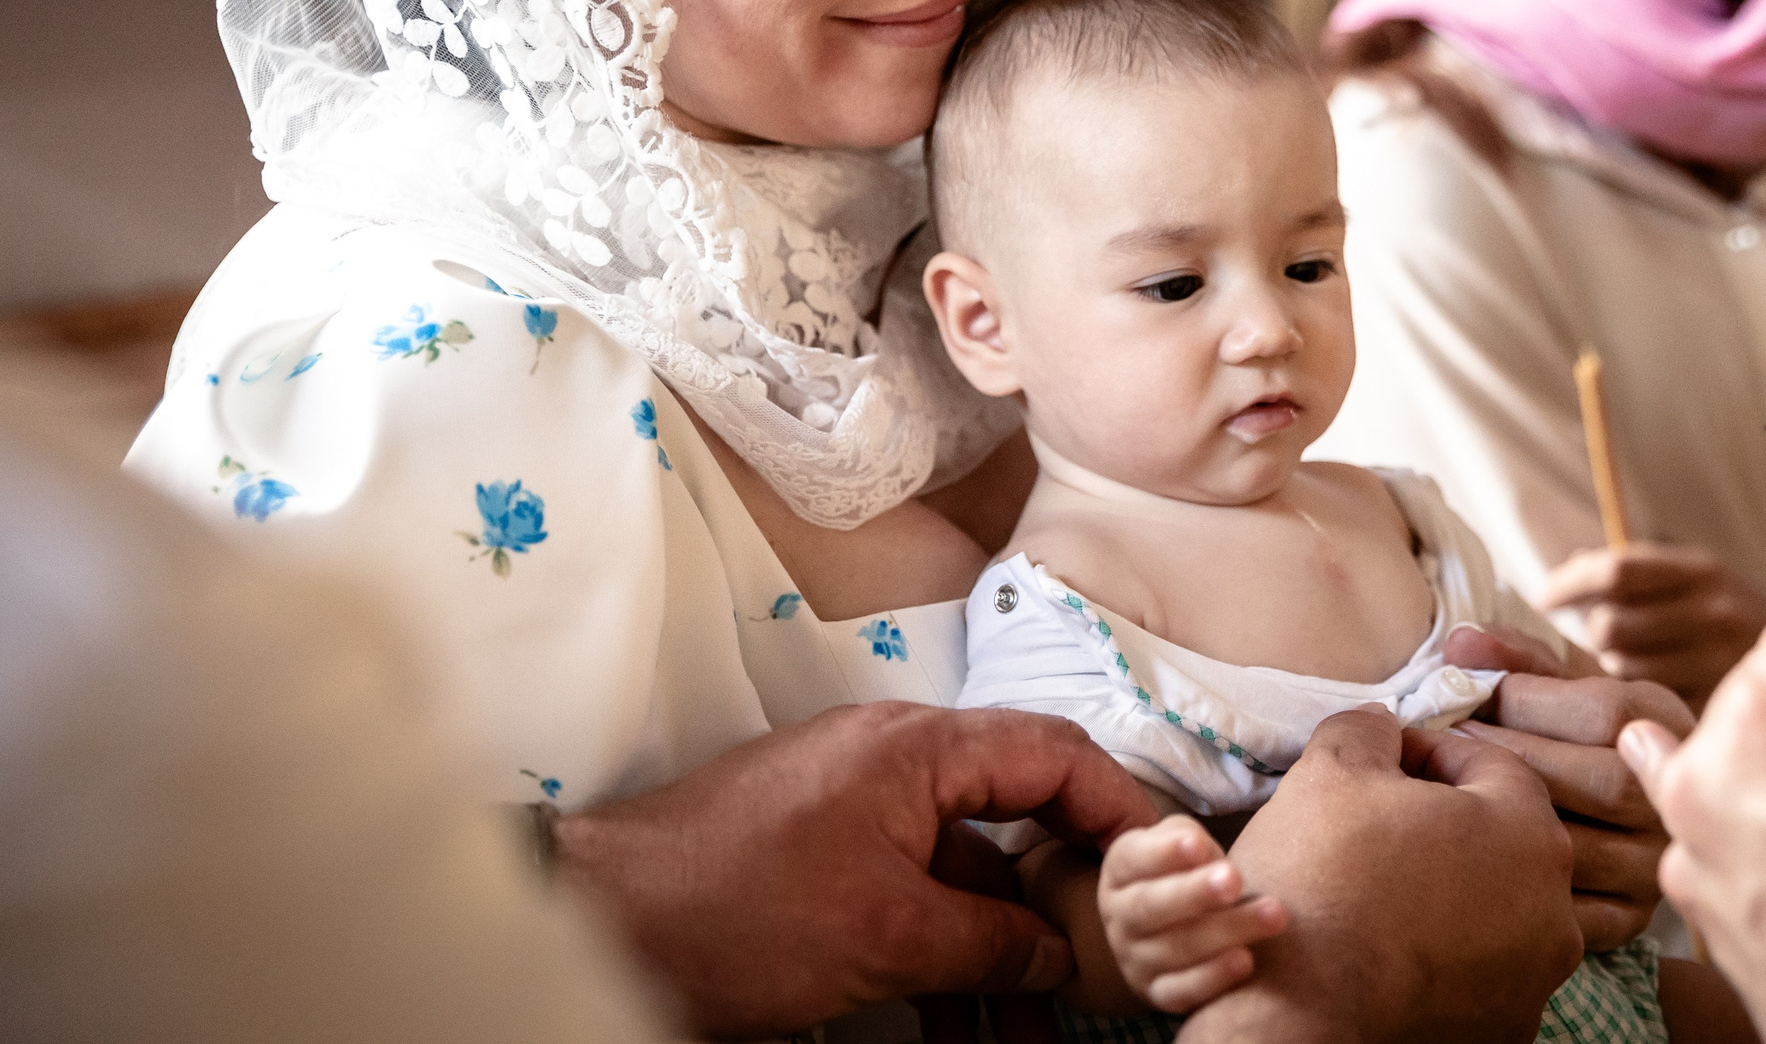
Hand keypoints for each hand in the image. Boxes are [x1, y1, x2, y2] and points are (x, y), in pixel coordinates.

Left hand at [554, 702, 1155, 1037]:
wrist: (596, 921)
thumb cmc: (732, 908)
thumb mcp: (885, 937)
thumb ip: (988, 942)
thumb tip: (1057, 958)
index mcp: (918, 749)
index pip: (1055, 755)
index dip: (1123, 809)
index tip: (1170, 869)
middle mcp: (895, 762)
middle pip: (1017, 817)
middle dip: (1066, 902)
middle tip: (1112, 961)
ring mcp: (857, 808)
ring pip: (963, 874)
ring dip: (1000, 952)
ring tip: (1029, 1036)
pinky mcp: (824, 856)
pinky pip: (911, 895)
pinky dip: (943, 954)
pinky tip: (960, 1024)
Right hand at [1095, 816, 1288, 1013]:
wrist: (1180, 924)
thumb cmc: (1188, 872)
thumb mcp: (1182, 843)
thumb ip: (1190, 841)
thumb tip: (1201, 853)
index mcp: (1121, 872)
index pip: (1133, 859)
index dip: (1164, 853)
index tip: (1199, 844)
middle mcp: (1119, 917)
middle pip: (1151, 906)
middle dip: (1194, 893)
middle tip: (1235, 880)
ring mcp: (1135, 960)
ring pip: (1175, 949)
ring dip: (1225, 932)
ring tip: (1272, 915)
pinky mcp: (1157, 993)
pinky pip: (1181, 992)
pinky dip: (1213, 978)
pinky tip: (1246, 961)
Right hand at [1184, 708, 1580, 1043]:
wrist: (1295, 1019)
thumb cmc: (1319, 882)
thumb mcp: (1331, 769)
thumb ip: (1369, 729)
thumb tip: (1382, 725)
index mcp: (1528, 831)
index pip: (1491, 763)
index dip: (1430, 752)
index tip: (1385, 762)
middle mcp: (1554, 909)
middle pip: (1503, 837)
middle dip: (1446, 821)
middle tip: (1381, 822)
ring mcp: (1535, 978)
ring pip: (1498, 905)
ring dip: (1451, 886)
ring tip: (1384, 886)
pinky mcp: (1508, 1029)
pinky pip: (1485, 968)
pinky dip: (1449, 950)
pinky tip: (1393, 943)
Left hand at [1446, 623, 1685, 950]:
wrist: (1602, 805)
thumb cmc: (1566, 729)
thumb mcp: (1553, 683)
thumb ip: (1512, 660)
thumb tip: (1460, 645)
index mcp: (1661, 723)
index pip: (1606, 712)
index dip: (1528, 701)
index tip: (1467, 693)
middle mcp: (1670, 797)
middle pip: (1603, 783)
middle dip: (1512, 760)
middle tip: (1444, 743)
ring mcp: (1654, 862)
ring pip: (1586, 850)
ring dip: (1506, 823)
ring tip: (1447, 794)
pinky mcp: (1630, 918)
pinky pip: (1576, 912)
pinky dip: (1514, 886)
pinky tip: (1467, 854)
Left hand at [1534, 544, 1765, 703]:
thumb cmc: (1738, 617)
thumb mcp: (1701, 576)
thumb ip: (1639, 571)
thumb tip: (1570, 568)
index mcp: (1703, 570)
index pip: (1617, 569)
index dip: (1569, 581)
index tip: (1542, 595)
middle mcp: (1713, 613)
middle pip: (1609, 624)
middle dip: (1594, 630)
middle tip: (1607, 636)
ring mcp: (1719, 664)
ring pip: (1621, 669)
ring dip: (1614, 666)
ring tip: (1638, 662)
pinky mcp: (1719, 708)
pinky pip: (1648, 704)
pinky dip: (1637, 697)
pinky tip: (1653, 690)